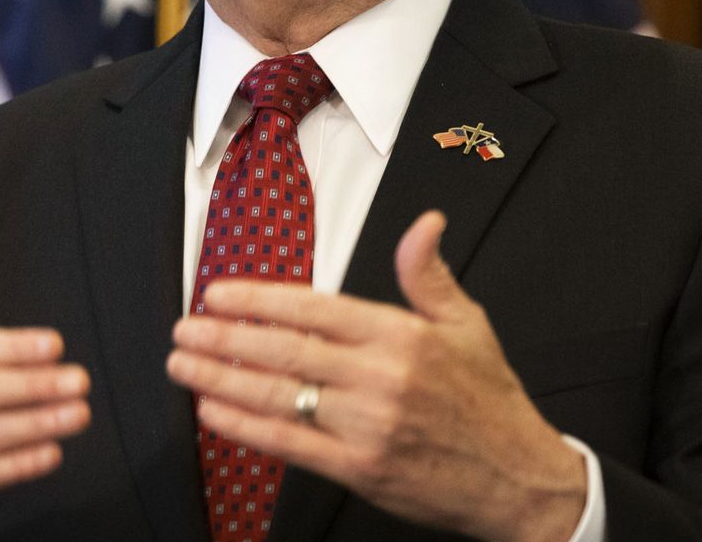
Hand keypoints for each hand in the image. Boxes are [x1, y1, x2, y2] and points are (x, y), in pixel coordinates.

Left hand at [166, 211, 586, 541]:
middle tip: (183, 329)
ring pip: (278, 397)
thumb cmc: (490, 400)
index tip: (218, 294)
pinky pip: (289, 445)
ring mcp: (366, 426)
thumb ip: (428, 274)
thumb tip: (424, 222)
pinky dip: (245, 427)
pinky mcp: (359, 470)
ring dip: (221, 380)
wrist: (518, 480)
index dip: (259, 300)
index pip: (314, 309)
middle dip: (225, 338)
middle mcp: (380, 378)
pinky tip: (214, 411)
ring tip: (183, 366)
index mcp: (401, 336)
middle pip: (285, 351)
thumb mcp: (468, 324)